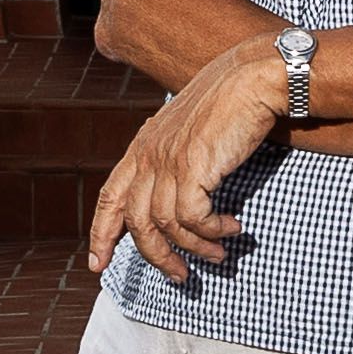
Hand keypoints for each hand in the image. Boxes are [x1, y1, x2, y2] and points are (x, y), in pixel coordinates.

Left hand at [89, 39, 291, 284]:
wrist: (253, 78)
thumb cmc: (230, 103)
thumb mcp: (189, 132)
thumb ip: (174, 159)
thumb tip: (180, 196)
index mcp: (142, 147)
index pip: (110, 197)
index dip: (101, 234)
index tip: (99, 264)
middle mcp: (149, 155)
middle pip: (135, 222)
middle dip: (156, 257)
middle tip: (180, 276)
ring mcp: (168, 160)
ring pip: (166, 226)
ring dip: (194, 248)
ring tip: (218, 254)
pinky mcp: (193, 167)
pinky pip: (193, 218)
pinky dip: (212, 231)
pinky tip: (232, 229)